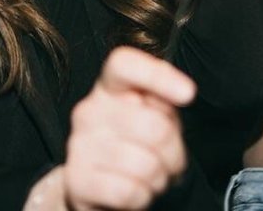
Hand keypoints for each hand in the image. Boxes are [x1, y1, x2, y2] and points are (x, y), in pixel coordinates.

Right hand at [57, 46, 194, 209]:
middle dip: (174, 152)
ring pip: (144, 164)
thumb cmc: (135, 147)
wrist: (102, 190)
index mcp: (108, 88)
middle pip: (153, 125)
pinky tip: (134, 191)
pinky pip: (128, 192)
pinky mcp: (75, 180)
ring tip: (149, 177)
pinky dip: (142, 197)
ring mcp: (78, 145)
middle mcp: (88, 111)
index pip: (123, 64)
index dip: (158, 75)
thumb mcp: (154, 118)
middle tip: (169, 161)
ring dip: (158, 178)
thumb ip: (163, 102)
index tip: (187, 94)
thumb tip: (180, 92)